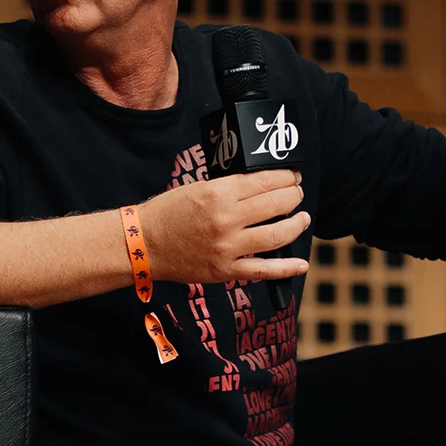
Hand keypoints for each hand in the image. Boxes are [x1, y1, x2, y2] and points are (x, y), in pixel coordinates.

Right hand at [141, 169, 311, 283]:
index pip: (265, 181)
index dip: (286, 176)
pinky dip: (287, 268)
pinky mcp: (226, 270)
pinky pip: (264, 270)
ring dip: (297, 225)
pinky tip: (302, 263)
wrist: (143, 244)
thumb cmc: (167, 213)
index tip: (293, 175)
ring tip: (303, 218)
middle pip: (276, 204)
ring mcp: (228, 247)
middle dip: (294, 196)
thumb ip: (229, 187)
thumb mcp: (197, 187)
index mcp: (219, 194)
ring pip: (277, 235)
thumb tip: (261, 185)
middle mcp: (227, 220)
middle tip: (298, 193)